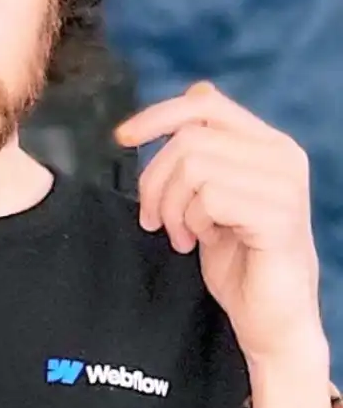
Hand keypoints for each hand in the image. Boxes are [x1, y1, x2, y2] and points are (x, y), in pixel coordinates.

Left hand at [114, 81, 325, 364]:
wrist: (269, 318)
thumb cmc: (237, 254)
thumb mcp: (212, 191)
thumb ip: (206, 146)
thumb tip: (197, 89)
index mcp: (267, 143)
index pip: (204, 104)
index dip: (157, 115)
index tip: (123, 137)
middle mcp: (282, 155)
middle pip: (187, 140)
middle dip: (155, 181)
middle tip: (154, 218)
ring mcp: (284, 184)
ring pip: (193, 167)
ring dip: (171, 207)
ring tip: (182, 233)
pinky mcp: (278, 216)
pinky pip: (208, 198)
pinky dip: (191, 222)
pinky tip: (202, 242)